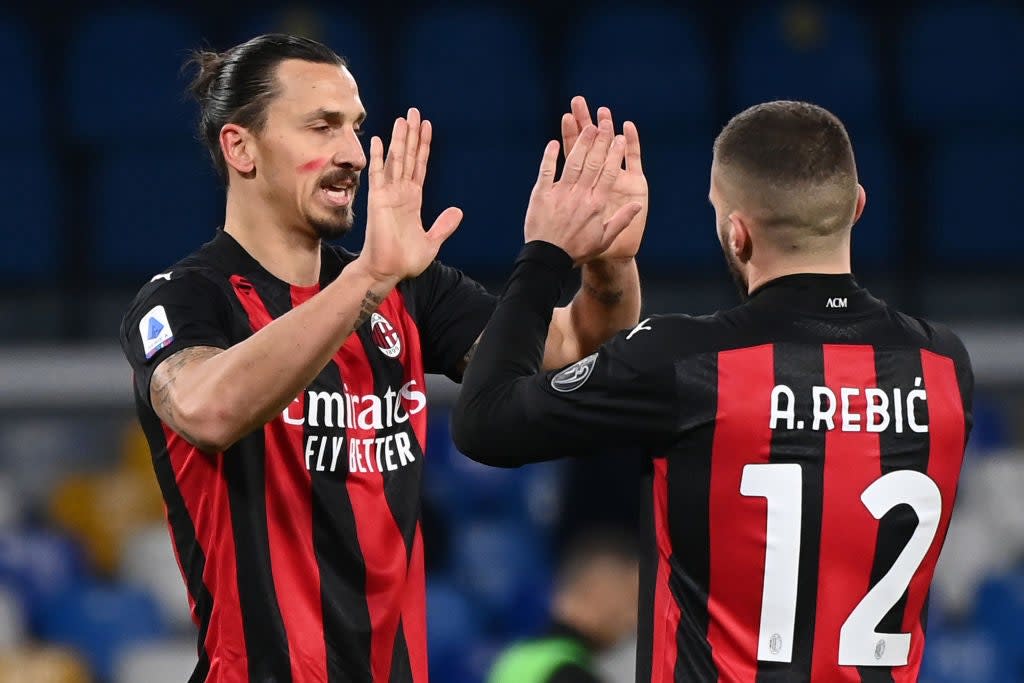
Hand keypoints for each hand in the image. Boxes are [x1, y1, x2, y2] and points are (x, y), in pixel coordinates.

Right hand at [357, 108, 462, 281]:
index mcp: (413, 200)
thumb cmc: (406, 260)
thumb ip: (444, 225)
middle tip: (414, 112)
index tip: (427, 127)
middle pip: (408, 157)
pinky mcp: (377, 200)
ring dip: (399, 139)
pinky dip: (379, 156)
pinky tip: (380, 139)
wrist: (388, 271)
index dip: (424, 147)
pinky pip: (378, 174)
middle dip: (412, 134)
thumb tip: (458, 211)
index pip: (420, 167)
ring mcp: (388, 194)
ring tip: (403, 118)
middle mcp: (400, 193)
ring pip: (396, 160)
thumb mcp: (432, 241)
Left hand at [524, 118, 642, 264]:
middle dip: (600, 141)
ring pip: (573, 162)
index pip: (608, 173)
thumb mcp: (604, 239)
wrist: (548, 259)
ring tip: (587, 126)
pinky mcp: (541, 194)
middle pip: (593, 162)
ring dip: (580, 143)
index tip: (619, 138)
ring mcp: (560, 193)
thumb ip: (621, 220)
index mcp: (596, 204)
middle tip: (605, 123)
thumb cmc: (577, 251)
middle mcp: (580, 195)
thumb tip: (637, 205)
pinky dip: (550, 156)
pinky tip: (554, 143)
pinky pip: (547, 171)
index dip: (614, 154)